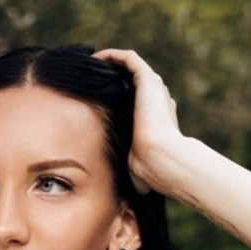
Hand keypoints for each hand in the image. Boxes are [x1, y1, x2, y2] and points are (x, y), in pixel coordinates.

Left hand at [91, 47, 185, 195]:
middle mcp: (156, 100)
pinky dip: (112, 56)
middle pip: (133, 81)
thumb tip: (132, 193)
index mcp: (156, 118)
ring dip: (111, 64)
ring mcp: (153, 89)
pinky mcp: (147, 80)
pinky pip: (128, 59)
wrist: (161, 160)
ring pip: (130, 66)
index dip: (117, 97)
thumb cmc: (151, 171)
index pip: (137, 101)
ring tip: (90, 66)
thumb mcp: (137, 171)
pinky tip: (95, 58)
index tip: (96, 99)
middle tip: (89, 79)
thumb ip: (134, 171)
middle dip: (112, 77)